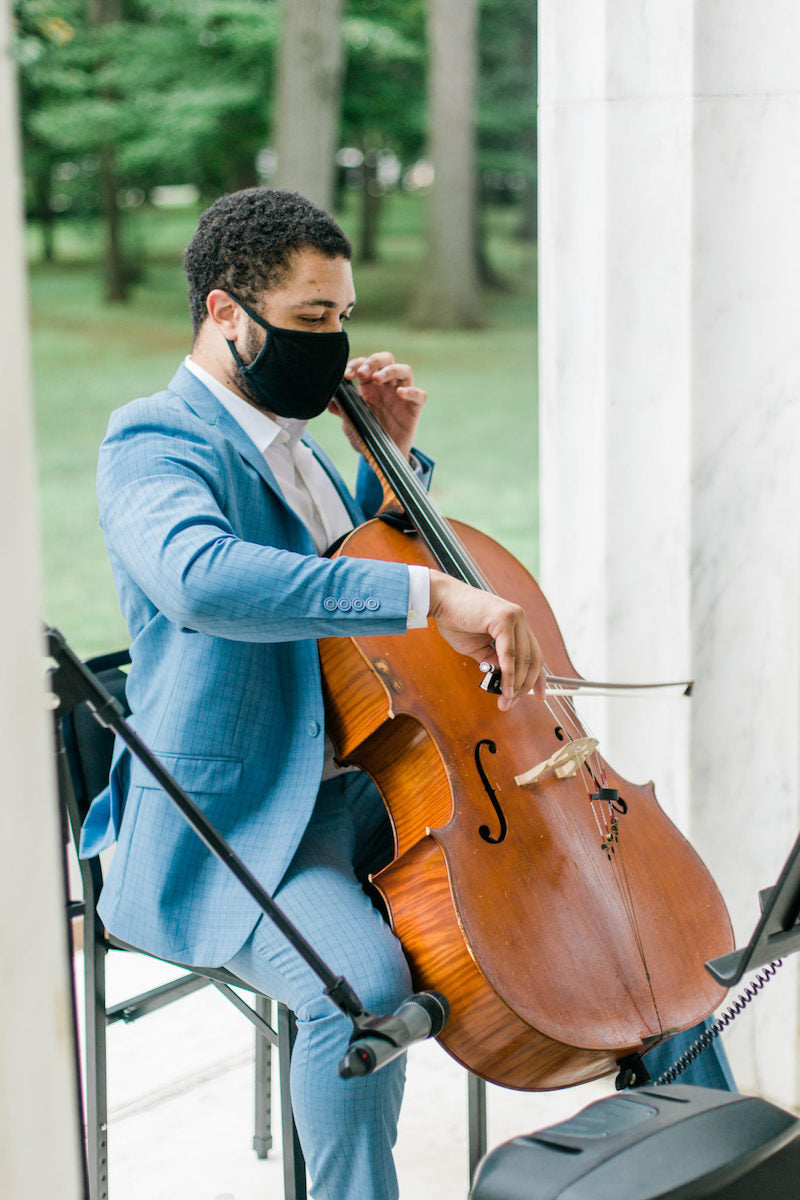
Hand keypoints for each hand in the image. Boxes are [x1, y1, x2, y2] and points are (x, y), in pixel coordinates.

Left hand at [329, 352, 425, 460]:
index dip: (356, 364)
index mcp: (370, 386)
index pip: (365, 364)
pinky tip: (400, 394)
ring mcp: (402, 396)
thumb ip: (342, 411)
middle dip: (374, 361)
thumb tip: (329, 402)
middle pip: (387, 359)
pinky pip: (420, 395)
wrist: (381, 458)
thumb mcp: (350, 425)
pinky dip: (412, 391)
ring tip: (378, 379)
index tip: (347, 375)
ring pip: (405, 370)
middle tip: (362, 372)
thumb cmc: (367, 437)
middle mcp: (387, 387)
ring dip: (391, 370)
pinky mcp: (414, 409)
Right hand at [428, 570, 543, 710]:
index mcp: (515, 624)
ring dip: (515, 683)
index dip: (538, 678)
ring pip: (523, 658)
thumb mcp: (478, 648)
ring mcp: (515, 616)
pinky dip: (508, 672)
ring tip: (506, 699)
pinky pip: (510, 653)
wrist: (440, 600)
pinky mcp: (505, 618)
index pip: (534, 654)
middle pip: (533, 659)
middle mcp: (519, 619)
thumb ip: (493, 661)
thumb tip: (505, 679)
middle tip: (511, 702)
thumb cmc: (455, 620)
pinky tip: (504, 686)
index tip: (539, 696)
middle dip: (524, 686)